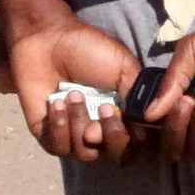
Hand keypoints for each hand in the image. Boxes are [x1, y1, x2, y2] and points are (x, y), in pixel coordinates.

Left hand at [4, 14, 147, 161]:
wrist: (49, 38)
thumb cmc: (89, 49)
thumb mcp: (124, 68)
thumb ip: (138, 97)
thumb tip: (146, 127)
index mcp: (123, 115)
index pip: (138, 144)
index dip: (135, 138)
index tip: (126, 115)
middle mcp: (101, 129)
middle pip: (117, 157)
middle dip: (112, 136)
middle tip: (103, 108)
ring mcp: (74, 134)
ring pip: (86, 154)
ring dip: (81, 124)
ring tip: (74, 95)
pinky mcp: (47, 134)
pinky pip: (58, 148)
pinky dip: (59, 127)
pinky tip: (56, 102)